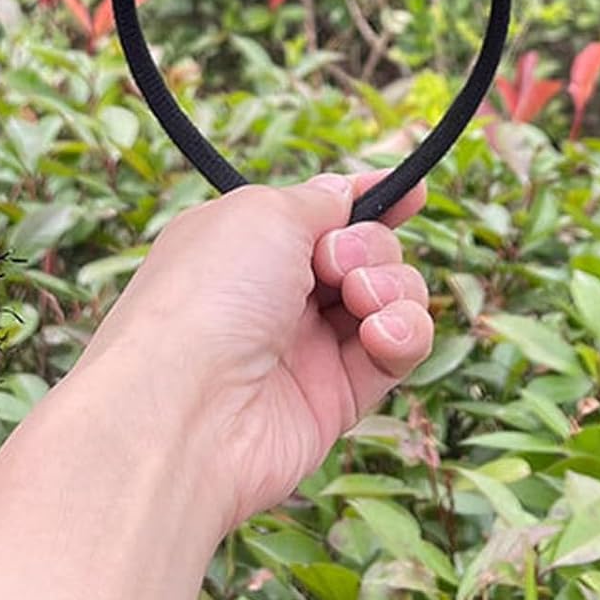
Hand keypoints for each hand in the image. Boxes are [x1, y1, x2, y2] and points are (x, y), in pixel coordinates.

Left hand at [82, 169, 434, 531]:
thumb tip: (346, 192)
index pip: (325, 211)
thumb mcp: (264, 212)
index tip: (411, 192)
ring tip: (359, 299)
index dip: (370, 200)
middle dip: (370, 244)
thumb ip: (319, 200)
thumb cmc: (211, 293)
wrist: (188, 407)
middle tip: (334, 262)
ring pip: (390, 297)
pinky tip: (380, 334)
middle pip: (366, 250)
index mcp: (250, 240)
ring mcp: (309, 344)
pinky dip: (403, 333)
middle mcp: (278, 291)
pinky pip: (397, 350)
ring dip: (391, 286)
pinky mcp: (337, 395)